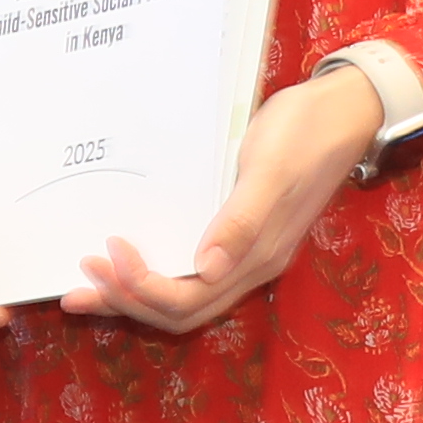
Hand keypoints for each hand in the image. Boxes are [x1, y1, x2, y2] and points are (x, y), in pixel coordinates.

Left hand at [54, 67, 381, 337]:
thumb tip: (206, 267)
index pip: (189, 299)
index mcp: (257, 257)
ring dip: (134, 296)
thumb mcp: (271, 170)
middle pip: (180, 311)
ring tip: (88, 283)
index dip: (142, 287)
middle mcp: (249, 266)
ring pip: (183, 297)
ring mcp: (245, 254)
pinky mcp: (239, 234)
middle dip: (126, 301)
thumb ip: (241, 220)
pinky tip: (129, 257)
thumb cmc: (305, 134)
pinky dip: (153, 273)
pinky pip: (189, 271)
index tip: (109, 250)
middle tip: (79, 279)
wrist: (342, 111)